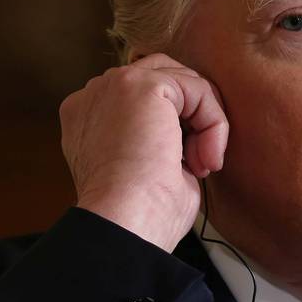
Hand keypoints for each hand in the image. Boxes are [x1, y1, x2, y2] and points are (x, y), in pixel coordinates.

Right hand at [59, 53, 228, 251]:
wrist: (125, 224)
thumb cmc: (138, 213)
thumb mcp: (144, 169)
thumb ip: (157, 140)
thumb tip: (190, 135)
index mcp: (88, 119)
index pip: (143, 101)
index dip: (175, 127)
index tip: (185, 167)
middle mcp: (94, 96)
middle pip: (162, 77)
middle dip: (193, 114)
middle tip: (202, 158)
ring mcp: (114, 86)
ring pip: (183, 82)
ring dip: (205, 121)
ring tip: (202, 163)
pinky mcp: (141, 85)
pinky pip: (197, 89)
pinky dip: (213, 122)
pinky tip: (204, 158)